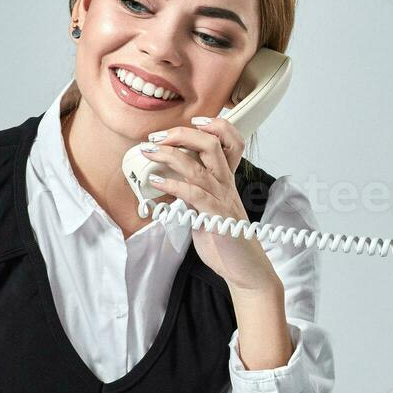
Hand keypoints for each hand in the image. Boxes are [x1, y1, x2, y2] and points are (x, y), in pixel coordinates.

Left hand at [141, 117, 277, 295]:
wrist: (244, 268)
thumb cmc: (226, 240)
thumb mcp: (207, 211)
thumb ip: (193, 194)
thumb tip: (169, 184)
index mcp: (226, 180)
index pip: (229, 141)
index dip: (213, 125)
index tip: (188, 123)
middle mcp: (226, 185)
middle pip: (210, 144)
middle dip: (181, 134)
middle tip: (156, 137)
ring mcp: (223, 200)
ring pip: (197, 166)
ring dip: (168, 156)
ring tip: (147, 152)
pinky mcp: (217, 217)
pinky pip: (195, 195)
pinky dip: (173, 186)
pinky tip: (157, 183)